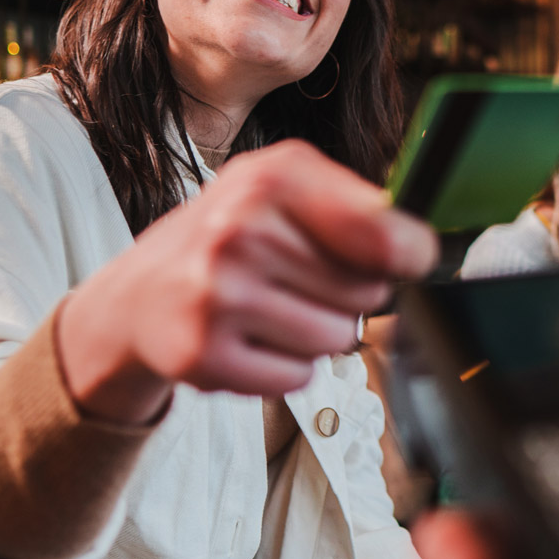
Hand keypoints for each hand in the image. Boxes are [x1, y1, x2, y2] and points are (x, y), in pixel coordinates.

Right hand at [59, 140, 438, 423]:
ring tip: (268, 310)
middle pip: (367, 294)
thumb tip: (421, 249)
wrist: (138, 294)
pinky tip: (248, 339)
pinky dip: (284, 367)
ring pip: (337, 339)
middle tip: (295, 281)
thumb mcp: (279, 190)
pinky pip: (299, 377)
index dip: (407, 254)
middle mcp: (239, 233)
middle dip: (344, 295)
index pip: (384, 233)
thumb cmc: (224, 239)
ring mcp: (218, 296)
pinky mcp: (204, 354)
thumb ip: (354, 206)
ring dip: (314, 334)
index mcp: (270, 181)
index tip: (401, 259)